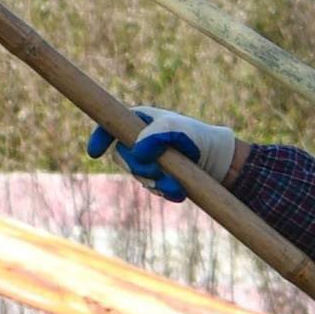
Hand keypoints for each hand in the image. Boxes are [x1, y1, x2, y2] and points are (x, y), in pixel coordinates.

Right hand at [81, 108, 237, 204]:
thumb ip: (156, 134)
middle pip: (122, 156)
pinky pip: (151, 188)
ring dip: (156, 182)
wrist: (220, 161)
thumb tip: (136, 150)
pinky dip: (164, 191)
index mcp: (140, 121)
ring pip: (137, 175)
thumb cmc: (197, 136)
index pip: (111, 127)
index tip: (94, 152)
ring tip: (176, 184)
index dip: (100, 138)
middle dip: (138, 167)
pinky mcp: (157, 178)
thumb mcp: (177, 129)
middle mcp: (140, 140)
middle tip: (159, 171)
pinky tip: (178, 190)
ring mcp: (147, 160)